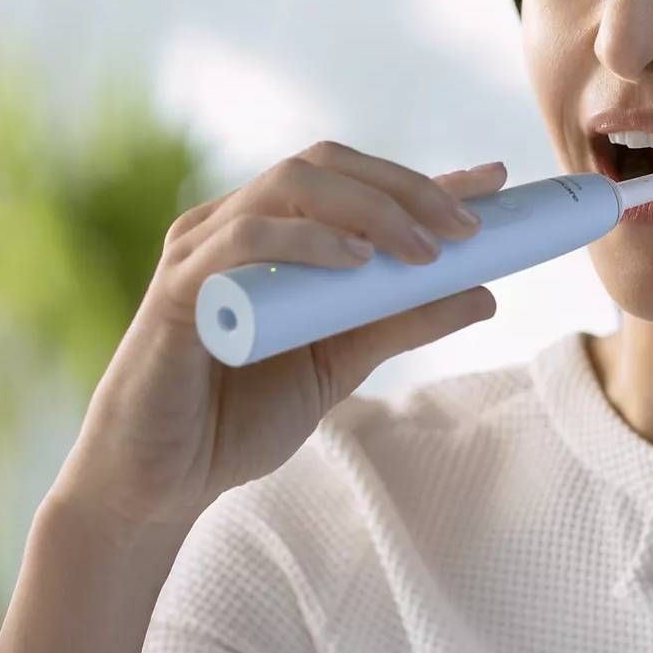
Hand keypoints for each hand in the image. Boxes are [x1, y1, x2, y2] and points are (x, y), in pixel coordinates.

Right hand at [50, 142, 507, 529]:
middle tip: (466, 229)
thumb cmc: (234, 422)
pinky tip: (355, 261)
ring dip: (370, 209)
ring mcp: (199, 251)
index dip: (422, 178)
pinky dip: (306, 239)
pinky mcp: (177, 289)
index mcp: (267, 237)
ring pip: (288, 185)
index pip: (351, 184)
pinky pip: (244, 240)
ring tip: (425, 249)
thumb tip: (484, 291)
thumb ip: (399, 324)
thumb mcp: (339, 366)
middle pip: (323, 165)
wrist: (157, 487)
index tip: (496, 181)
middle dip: (404, 188)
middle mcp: (230, 226)